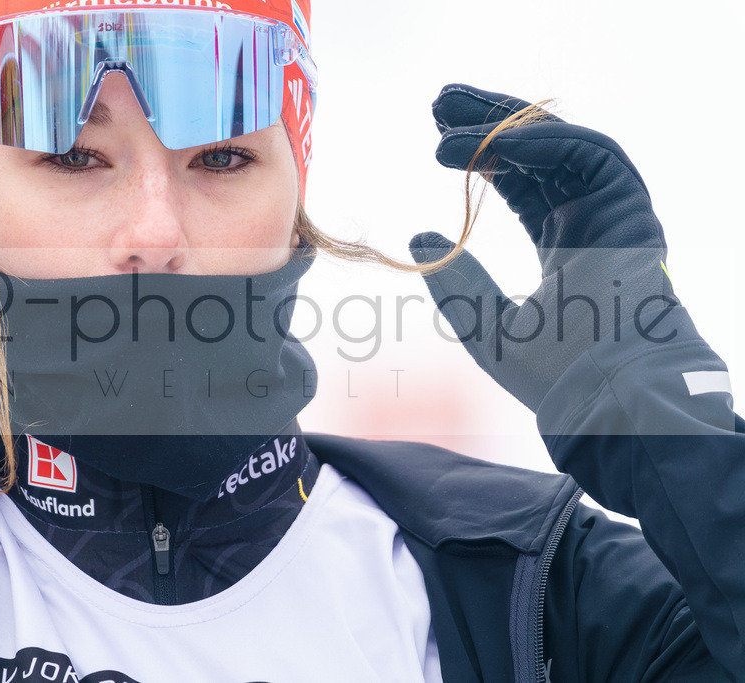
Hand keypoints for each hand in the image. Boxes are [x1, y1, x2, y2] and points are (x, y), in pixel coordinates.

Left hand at [409, 84, 678, 410]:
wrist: (605, 399)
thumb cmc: (553, 376)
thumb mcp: (483, 323)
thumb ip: (455, 280)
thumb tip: (417, 237)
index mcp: (563, 248)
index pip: (521, 187)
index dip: (481, 160)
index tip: (437, 140)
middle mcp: (590, 223)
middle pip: (538, 157)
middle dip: (487, 125)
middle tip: (438, 103)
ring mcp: (613, 214)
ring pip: (560, 146)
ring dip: (503, 126)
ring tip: (446, 116)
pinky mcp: (631, 208)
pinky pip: (586, 155)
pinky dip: (538, 144)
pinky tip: (489, 146)